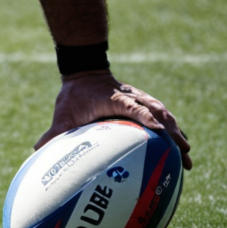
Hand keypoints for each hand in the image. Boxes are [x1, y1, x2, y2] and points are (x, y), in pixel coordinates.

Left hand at [34, 70, 192, 169]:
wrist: (84, 72)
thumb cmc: (74, 94)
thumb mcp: (64, 112)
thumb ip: (55, 131)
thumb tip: (38, 148)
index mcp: (116, 99)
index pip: (135, 108)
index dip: (147, 118)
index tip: (160, 131)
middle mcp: (134, 98)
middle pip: (160, 114)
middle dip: (173, 132)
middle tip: (185, 153)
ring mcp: (141, 100)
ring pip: (165, 116)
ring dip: (178, 134)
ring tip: (188, 156)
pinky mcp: (143, 104)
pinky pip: (162, 118)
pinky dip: (172, 131)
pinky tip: (180, 147)